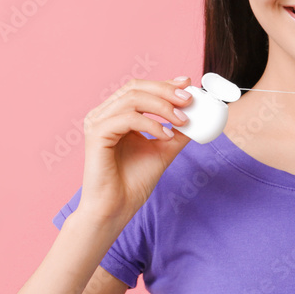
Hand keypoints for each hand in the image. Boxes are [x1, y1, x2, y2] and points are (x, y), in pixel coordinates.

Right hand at [77, 76, 192, 222]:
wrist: (115, 210)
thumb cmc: (132, 182)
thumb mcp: (162, 150)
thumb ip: (176, 132)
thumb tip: (198, 116)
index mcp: (115, 114)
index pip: (139, 88)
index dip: (163, 83)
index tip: (187, 84)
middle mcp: (103, 114)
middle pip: (135, 87)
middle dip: (165, 91)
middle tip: (189, 100)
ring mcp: (97, 122)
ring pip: (132, 98)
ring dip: (162, 107)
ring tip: (182, 121)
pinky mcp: (96, 134)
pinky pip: (127, 118)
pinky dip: (150, 124)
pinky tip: (165, 136)